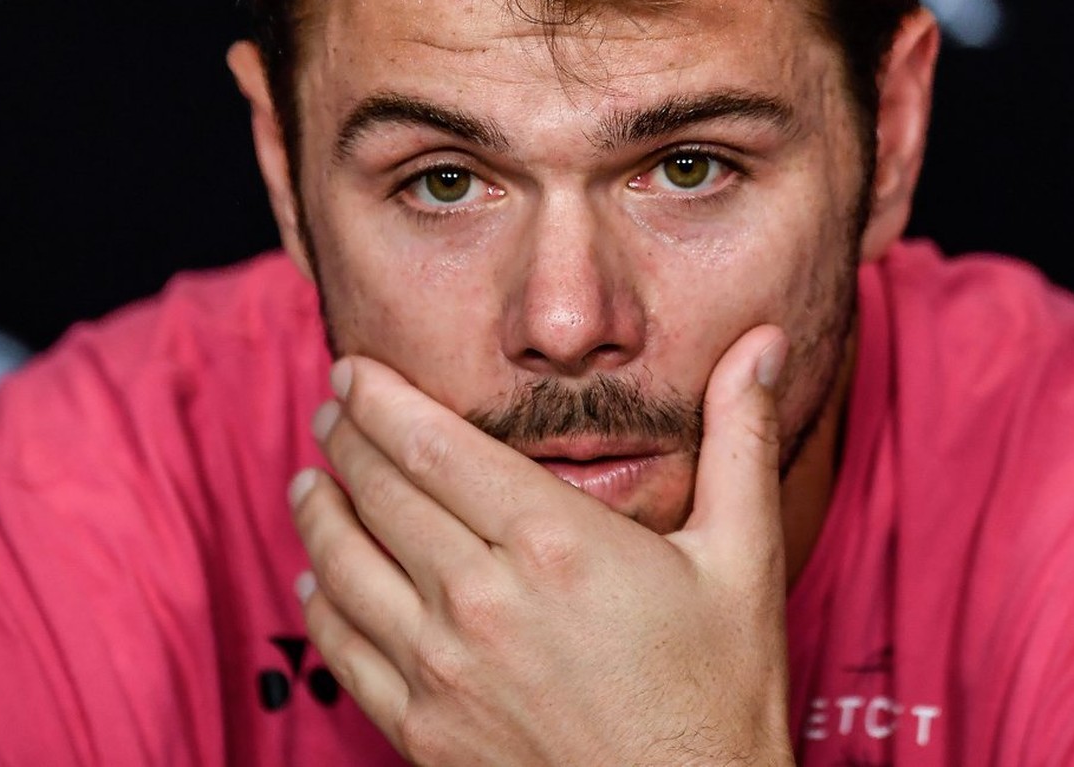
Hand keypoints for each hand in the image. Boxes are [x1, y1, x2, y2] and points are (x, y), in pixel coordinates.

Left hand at [290, 326, 795, 766]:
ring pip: (345, 567)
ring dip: (318, 513)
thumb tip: (764, 344)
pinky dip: (319, 605)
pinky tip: (314, 581)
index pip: (433, 445)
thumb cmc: (722, 697)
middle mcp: (482, 599)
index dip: (380, 398)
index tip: (354, 370)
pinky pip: (345, 651)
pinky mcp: (425, 732)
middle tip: (329, 407)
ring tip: (308, 480)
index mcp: (554, 542)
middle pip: (382, 493)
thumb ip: (742, 440)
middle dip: (346, 439)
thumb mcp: (745, 558)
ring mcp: (444, 671)